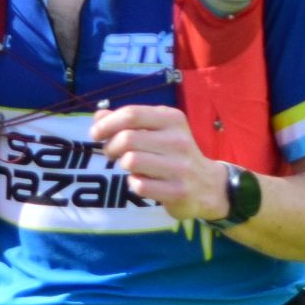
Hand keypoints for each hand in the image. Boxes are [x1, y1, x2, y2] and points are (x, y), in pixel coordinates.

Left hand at [90, 105, 228, 221]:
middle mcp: (178, 140)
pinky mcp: (177, 191)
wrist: (208, 186)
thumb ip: (128, 121)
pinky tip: (142, 182)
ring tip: (128, 167)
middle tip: (112, 154)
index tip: (96, 134)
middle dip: (111, 147)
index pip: (131, 114)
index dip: (107, 124)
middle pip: (127, 138)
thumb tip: (98, 116)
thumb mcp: (157, 130)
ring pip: (131, 161)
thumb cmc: (175, 154)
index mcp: (172, 119)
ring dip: (123, 165)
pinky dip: (134, 184)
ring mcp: (180, 167)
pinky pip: (139, 185)